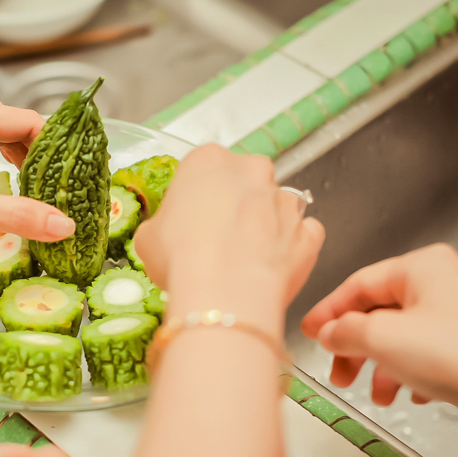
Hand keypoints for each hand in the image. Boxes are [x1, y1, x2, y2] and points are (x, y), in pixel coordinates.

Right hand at [134, 146, 324, 332]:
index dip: (195, 199)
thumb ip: (164, 225)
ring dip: (263, 226)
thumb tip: (168, 235)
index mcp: (208, 160)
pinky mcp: (309, 233)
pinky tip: (271, 267)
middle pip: (243, 182)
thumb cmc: (181, 259)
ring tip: (243, 260)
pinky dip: (291, 248)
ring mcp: (285, 200)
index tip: (189, 221)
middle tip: (216, 240)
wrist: (223, 296)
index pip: (202, 170)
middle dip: (234, 205)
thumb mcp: (148, 238)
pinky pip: (302, 235)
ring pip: (275, 207)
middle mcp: (252, 170)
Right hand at [301, 243, 457, 411]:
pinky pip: (423, 357)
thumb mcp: (383, 338)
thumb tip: (328, 333)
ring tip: (376, 394)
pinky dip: (408, 375)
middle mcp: (440, 285)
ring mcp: (456, 317)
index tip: (310, 333)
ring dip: (380, 367)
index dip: (329, 312)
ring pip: (399, 338)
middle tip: (340, 373)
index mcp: (421, 267)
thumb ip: (345, 332)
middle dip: (355, 347)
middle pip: (378, 313)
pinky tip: (409, 396)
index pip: (358, 284)